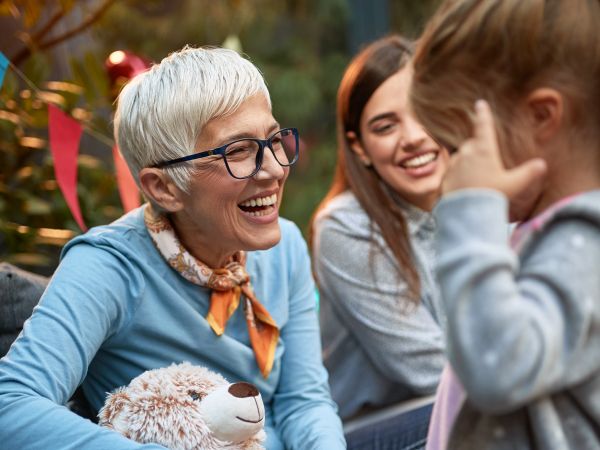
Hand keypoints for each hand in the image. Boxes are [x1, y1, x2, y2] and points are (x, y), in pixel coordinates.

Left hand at [442, 100, 546, 219]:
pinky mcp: (445, 176)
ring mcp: (454, 164)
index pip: (484, 126)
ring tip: (478, 179)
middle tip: (488, 165)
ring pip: (462, 157)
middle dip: (479, 148)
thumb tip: (542, 164)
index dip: (483, 113)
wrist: (466, 213)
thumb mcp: (514, 185)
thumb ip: (529, 173)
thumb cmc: (491, 196)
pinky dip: (459, 174)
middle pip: (473, 144)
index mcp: (484, 149)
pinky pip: (453, 171)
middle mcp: (466, 153)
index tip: (480, 103)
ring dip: (468, 162)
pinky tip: (466, 186)